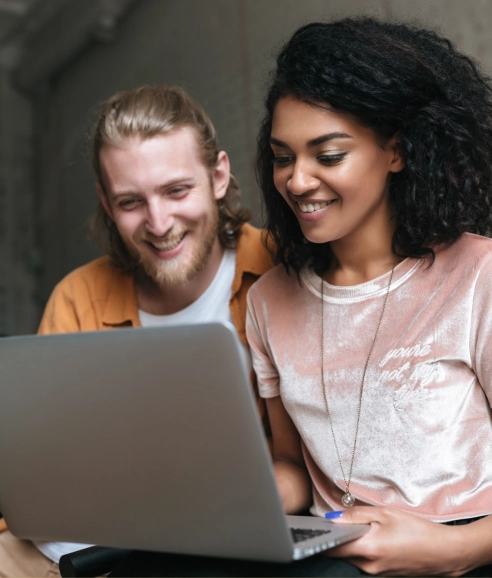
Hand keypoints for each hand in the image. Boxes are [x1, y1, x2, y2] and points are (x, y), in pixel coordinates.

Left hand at [326, 506, 471, 575]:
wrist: (445, 552)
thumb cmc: (417, 530)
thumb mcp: (385, 514)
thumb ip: (356, 515)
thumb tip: (332, 517)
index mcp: (368, 550)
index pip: (332, 547)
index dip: (321, 536)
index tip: (313, 525)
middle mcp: (369, 566)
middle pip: (341, 552)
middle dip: (335, 538)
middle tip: (333, 520)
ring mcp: (377, 573)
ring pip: (352, 556)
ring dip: (350, 542)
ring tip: (356, 526)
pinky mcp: (383, 574)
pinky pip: (364, 561)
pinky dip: (361, 548)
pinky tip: (370, 536)